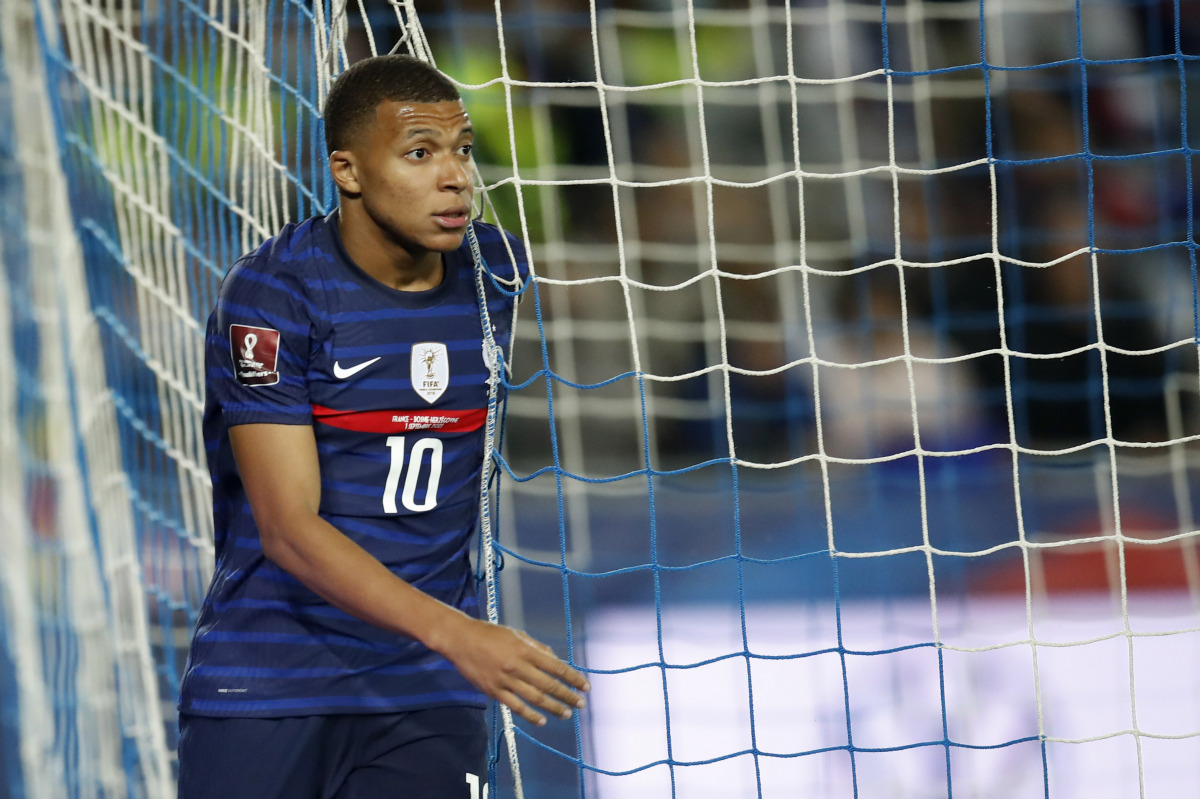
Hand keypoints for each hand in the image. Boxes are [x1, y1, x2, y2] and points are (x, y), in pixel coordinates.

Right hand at [434, 614, 589, 726]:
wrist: (460, 640)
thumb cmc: (490, 634)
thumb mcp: (517, 634)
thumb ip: (537, 648)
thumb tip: (556, 660)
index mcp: (525, 650)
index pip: (556, 667)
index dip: (573, 677)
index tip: (585, 686)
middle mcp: (517, 666)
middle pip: (549, 684)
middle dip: (568, 695)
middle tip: (581, 703)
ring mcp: (505, 680)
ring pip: (535, 698)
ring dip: (553, 707)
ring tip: (566, 714)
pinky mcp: (494, 691)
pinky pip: (515, 706)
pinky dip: (530, 715)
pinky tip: (541, 721)